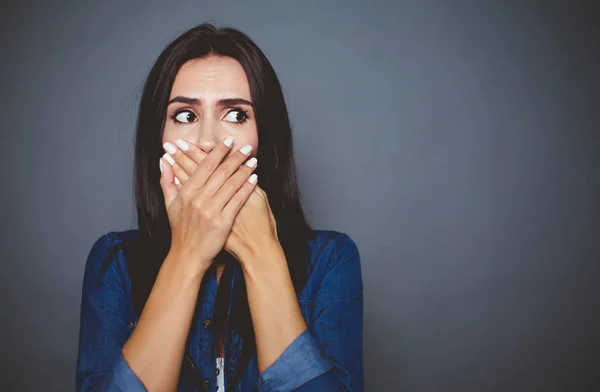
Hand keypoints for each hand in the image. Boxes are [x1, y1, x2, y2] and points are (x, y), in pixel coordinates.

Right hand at [159, 137, 258, 272]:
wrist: (187, 256)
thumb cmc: (180, 230)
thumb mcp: (169, 204)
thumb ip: (166, 180)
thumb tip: (163, 160)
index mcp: (186, 192)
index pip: (205, 166)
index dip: (218, 152)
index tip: (228, 142)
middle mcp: (198, 199)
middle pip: (220, 172)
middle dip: (235, 157)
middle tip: (246, 147)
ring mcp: (210, 210)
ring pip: (230, 184)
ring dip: (244, 170)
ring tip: (253, 161)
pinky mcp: (222, 222)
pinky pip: (237, 201)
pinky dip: (246, 188)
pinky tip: (254, 179)